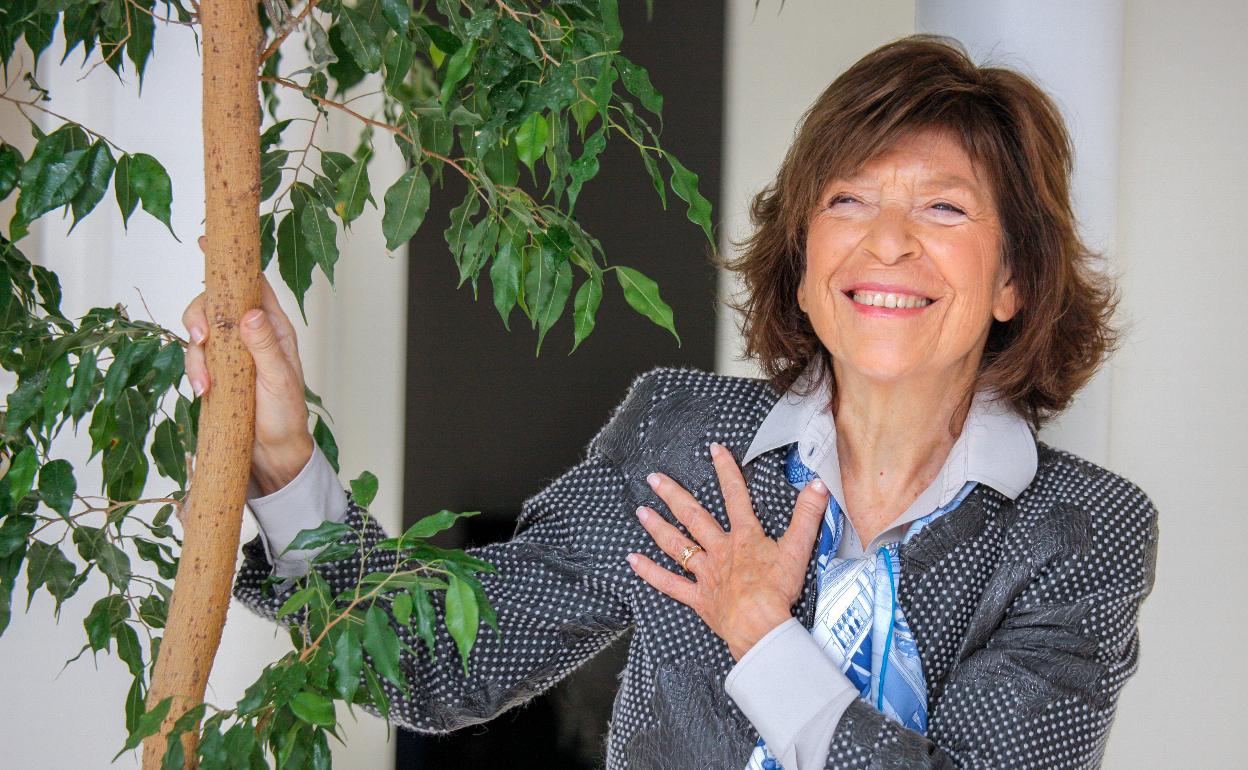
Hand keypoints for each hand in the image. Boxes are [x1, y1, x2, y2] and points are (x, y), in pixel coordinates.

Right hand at [182, 235, 313, 495]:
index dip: (230, 262)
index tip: (206, 241)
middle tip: (200, 339)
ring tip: (204, 382)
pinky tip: (203, 390)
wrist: (274, 454)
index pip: (251, 284)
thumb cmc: (286, 414)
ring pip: (199, 332)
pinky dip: (194, 372)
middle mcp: (248, 334)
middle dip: (199, 315)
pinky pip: (195, 360)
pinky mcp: (214, 372)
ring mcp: (229, 353)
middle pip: (213, 304)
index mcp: (272, 326)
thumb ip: (264, 347)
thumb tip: (249, 314)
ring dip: (194, 353)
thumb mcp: (280, 379)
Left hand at [626, 442, 828, 660]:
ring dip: (657, 527)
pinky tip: (632, 561)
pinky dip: (649, 572)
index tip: (714, 450)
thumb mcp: (798, 548)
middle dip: (673, 494)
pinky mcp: (698, 597)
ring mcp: (706, 573)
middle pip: (693, 516)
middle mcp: (720, 550)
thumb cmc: (778, 591)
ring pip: (676, 545)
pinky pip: (669, 583)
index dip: (726, 471)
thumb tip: (818, 486)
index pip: (735, 496)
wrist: (760, 624)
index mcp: (744, 537)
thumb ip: (808, 515)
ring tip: (641, 511)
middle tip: (653, 478)